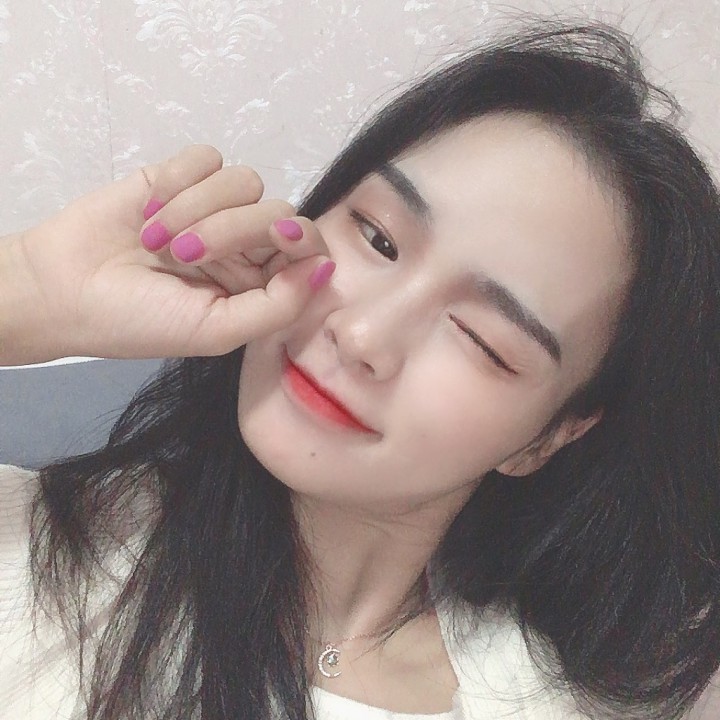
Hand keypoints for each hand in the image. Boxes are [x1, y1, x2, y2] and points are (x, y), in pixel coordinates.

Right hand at [3, 146, 332, 363]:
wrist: (64, 289)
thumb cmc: (140, 321)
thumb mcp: (216, 331)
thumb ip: (279, 306)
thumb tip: (326, 267)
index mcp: (259, 285)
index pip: (309, 249)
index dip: (301, 240)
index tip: (277, 241)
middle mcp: (245, 245)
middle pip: (279, 211)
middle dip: (232, 230)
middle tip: (184, 257)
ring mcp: (214, 208)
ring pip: (246, 181)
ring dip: (197, 210)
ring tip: (156, 240)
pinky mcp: (181, 176)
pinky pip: (207, 157)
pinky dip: (178, 181)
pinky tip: (149, 210)